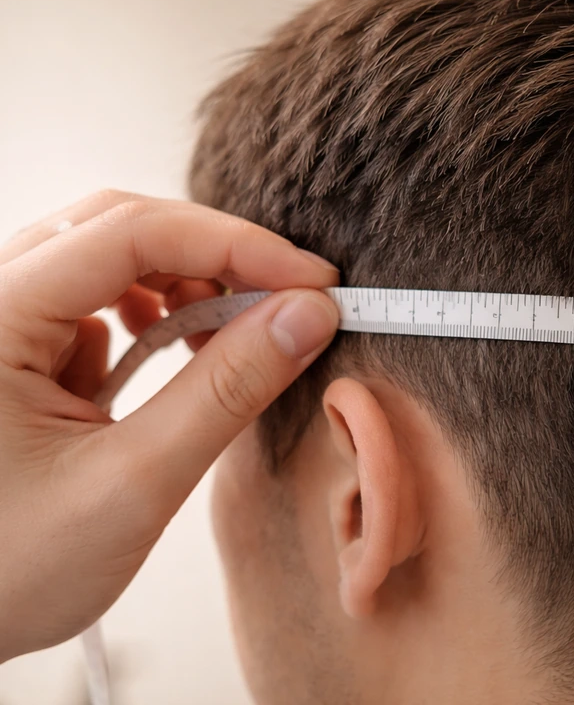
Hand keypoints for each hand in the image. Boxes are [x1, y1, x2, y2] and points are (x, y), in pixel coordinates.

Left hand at [0, 191, 339, 661]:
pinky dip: (154, 322)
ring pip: (110, 261)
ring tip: (234, 337)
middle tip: (290, 300)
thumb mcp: (133, 484)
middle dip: (215, 258)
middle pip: (118, 230)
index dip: (236, 245)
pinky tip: (177, 359)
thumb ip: (227, 391)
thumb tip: (307, 315)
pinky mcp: (14, 350)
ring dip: (186, 288)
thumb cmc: (2, 572)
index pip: (130, 233)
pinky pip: (97, 304)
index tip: (313, 281)